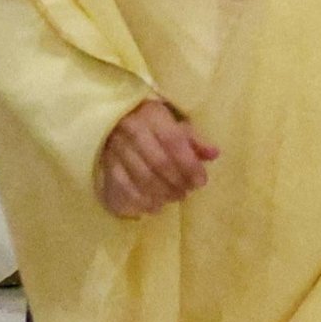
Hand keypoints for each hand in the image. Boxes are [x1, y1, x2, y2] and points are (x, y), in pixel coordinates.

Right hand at [97, 99, 216, 217]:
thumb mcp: (173, 123)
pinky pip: (124, 188)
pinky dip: (141, 201)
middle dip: (178, 182)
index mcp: (153, 116)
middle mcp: (132, 130)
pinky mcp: (106, 164)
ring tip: (174, 197)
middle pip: (159, 162)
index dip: (189, 164)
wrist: (112, 121)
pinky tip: (154, 205)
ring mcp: (116, 148)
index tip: (201, 181)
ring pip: (142, 177)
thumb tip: (214, 154)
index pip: (173, 141)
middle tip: (187, 192)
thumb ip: (193, 140)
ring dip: (163, 193)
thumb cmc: (150, 123)